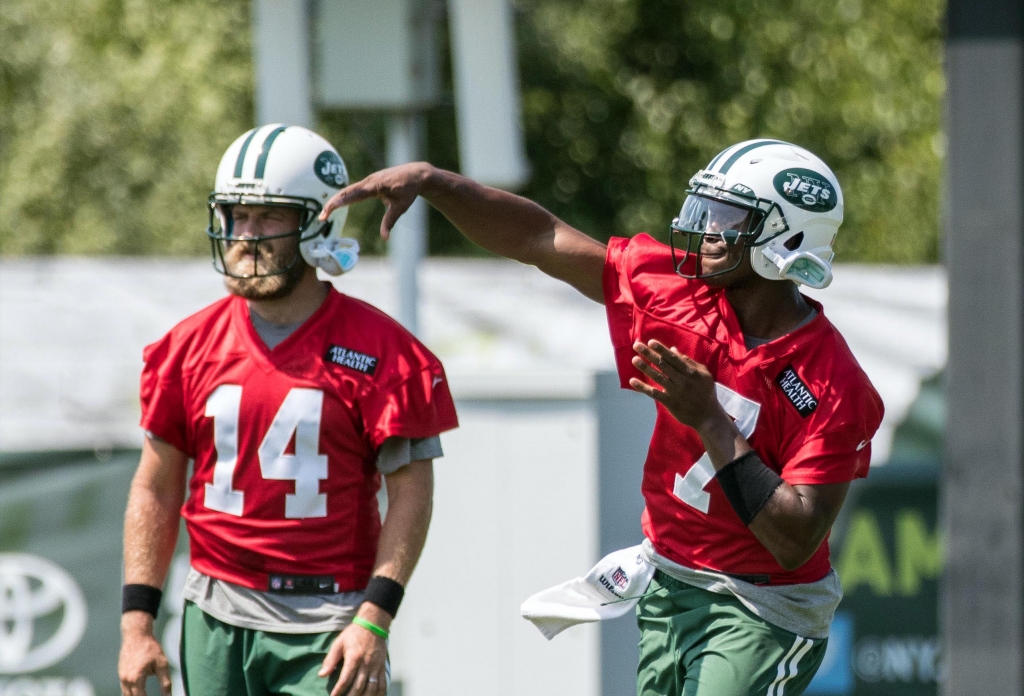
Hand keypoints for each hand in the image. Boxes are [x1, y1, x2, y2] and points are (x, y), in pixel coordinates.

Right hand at [119, 612, 171, 695]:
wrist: (136, 634)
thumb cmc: (151, 648)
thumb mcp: (162, 664)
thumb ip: (165, 682)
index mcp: (136, 678)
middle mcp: (126, 680)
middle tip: (150, 695)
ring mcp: (121, 678)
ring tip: (145, 694)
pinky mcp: (121, 675)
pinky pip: (124, 690)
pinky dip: (131, 694)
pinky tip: (139, 693)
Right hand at [319, 163, 433, 239]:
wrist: (416, 174)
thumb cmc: (409, 190)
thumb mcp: (400, 207)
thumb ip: (390, 222)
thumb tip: (385, 238)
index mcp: (375, 186)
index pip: (353, 194)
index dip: (340, 202)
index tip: (329, 209)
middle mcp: (369, 181)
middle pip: (345, 192)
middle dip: (332, 204)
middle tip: (322, 217)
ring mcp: (368, 180)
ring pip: (347, 190)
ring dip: (335, 201)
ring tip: (325, 214)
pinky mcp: (369, 182)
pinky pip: (353, 189)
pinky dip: (343, 197)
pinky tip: (335, 205)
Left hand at [319, 610, 389, 695]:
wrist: (374, 624)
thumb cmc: (354, 634)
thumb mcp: (339, 643)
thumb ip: (330, 660)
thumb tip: (321, 675)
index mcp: (354, 658)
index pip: (345, 679)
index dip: (338, 691)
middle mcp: (366, 664)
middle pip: (358, 687)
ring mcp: (376, 666)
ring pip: (371, 688)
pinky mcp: (382, 667)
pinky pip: (382, 684)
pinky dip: (378, 694)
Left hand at [629, 340, 725, 431]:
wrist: (708, 416)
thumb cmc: (705, 392)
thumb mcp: (703, 375)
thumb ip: (689, 362)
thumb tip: (673, 349)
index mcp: (691, 372)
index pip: (673, 358)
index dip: (661, 350)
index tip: (650, 342)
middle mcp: (682, 380)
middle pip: (663, 365)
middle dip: (649, 354)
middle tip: (636, 345)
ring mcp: (675, 392)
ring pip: (658, 377)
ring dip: (645, 368)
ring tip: (634, 359)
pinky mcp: (670, 403)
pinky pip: (654, 393)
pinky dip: (643, 388)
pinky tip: (633, 381)